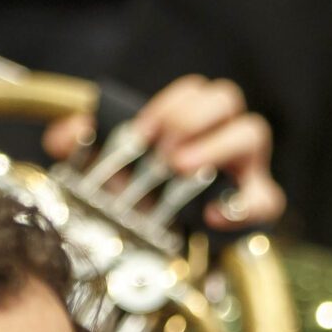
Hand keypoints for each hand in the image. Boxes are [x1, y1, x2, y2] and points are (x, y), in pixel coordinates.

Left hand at [43, 74, 285, 230]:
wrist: (163, 243)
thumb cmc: (145, 194)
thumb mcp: (111, 167)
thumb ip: (85, 146)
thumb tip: (63, 138)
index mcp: (195, 122)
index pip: (195, 89)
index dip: (169, 103)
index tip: (142, 131)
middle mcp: (225, 136)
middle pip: (226, 98)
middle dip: (190, 118)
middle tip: (162, 150)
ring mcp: (246, 167)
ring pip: (252, 132)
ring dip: (214, 146)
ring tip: (181, 169)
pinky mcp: (256, 205)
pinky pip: (267, 199)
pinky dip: (242, 205)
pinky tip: (212, 214)